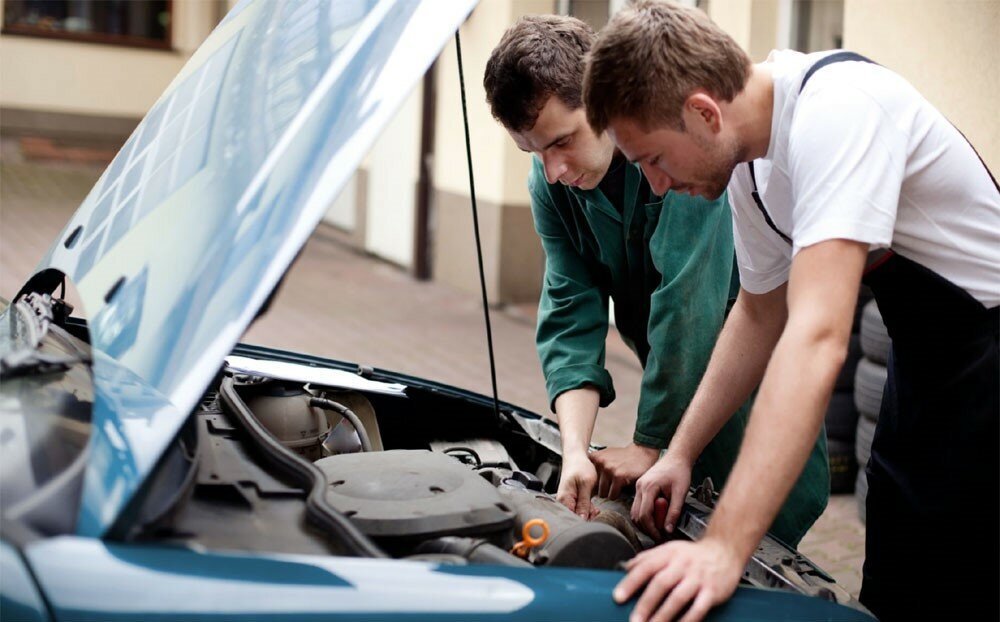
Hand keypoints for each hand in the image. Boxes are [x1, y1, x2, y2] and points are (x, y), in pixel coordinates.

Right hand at [556, 452, 599, 518]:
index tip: (593, 516)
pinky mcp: (572, 501)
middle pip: (575, 518)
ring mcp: (567, 502)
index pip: (572, 518)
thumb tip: (582, 519)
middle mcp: (563, 502)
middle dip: (588, 517)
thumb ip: (584, 503)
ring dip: (589, 514)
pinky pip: (580, 510)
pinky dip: (587, 510)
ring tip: (595, 508)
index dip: (584, 520)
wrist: (576, 457)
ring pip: (579, 515)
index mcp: (564, 499)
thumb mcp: (585, 484)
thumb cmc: (579, 467)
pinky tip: (593, 507)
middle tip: (596, 511)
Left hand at [590, 443, 659, 499]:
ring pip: (602, 493)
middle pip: (593, 487)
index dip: (591, 484)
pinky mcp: (618, 476)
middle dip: (601, 489)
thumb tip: (585, 484)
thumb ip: (595, 466)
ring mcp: (609, 469)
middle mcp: (600, 462)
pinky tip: (621, 488)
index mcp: (594, 457)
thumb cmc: (623, 457)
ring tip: (615, 487)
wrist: (641, 453)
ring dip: (609, 493)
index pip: (585, 478)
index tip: (597, 485)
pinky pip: (612, 495)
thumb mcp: (605, 456)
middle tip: (609, 486)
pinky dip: (616, 495)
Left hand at [613, 538, 742, 621]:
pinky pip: (699, 608)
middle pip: (661, 583)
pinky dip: (687, 620)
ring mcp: (698, 578)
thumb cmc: (692, 555)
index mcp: (668, 554)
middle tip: (634, 620)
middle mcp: (682, 565)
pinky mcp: (713, 591)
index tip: (618, 597)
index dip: (630, 582)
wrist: (725, 550)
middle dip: (645, 604)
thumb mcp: (669, 549)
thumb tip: (624, 568)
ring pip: (678, 597)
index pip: (646, 567)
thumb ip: (647, 558)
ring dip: (663, 615)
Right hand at [631, 451, 692, 539]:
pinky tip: (656, 517)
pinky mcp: (640, 488)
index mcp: (648, 487)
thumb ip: (674, 512)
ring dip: (645, 522)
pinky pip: (638, 506)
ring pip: (634, 512)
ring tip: (658, 527)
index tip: (660, 536)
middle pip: (636, 515)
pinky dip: (644, 515)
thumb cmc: (680, 471)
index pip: (644, 514)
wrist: (677, 457)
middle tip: (659, 534)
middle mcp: (639, 487)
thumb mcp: (681, 493)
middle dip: (647, 528)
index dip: (652, 529)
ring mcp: (638, 487)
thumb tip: (668, 529)